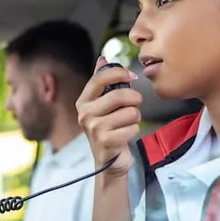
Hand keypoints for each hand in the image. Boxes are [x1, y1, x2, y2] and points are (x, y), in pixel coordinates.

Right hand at [76, 57, 141, 176]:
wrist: (109, 161)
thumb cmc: (109, 129)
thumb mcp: (103, 104)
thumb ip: (102, 81)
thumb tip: (102, 58)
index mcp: (83, 101)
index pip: (99, 78)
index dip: (119, 72)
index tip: (132, 76)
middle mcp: (85, 114)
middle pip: (119, 95)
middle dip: (134, 98)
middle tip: (135, 104)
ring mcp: (94, 128)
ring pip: (130, 112)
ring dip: (136, 117)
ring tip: (128, 123)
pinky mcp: (106, 141)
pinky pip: (133, 127)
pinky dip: (135, 130)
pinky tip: (126, 134)